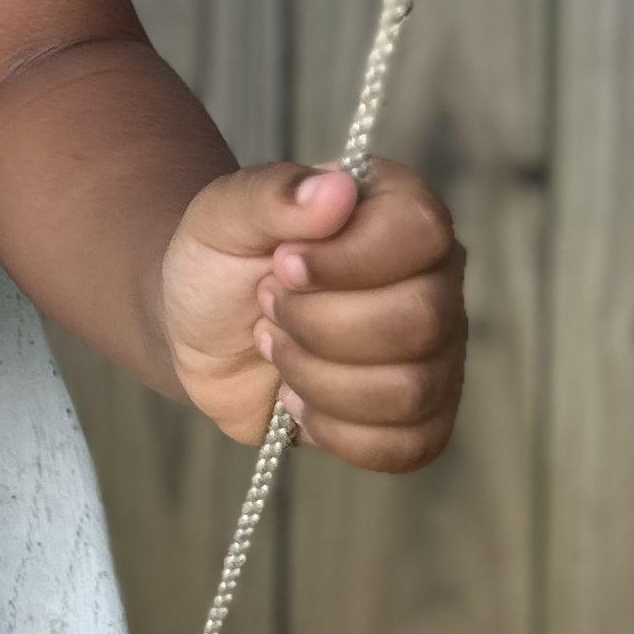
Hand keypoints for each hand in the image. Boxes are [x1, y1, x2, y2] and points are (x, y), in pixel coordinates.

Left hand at [158, 156, 466, 471]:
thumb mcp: (223, 213)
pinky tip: (295, 399)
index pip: (421, 230)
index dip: (350, 259)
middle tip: (268, 303)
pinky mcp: (421, 417)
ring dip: (316, 376)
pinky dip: (333, 428)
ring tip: (275, 345)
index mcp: (394, 209)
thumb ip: (272, 193)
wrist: (198, 328)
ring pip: (411, 389)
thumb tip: (337, 187)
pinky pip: (407, 446)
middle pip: (419, 320)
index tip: (283, 264)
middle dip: (318, 323)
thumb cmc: (219, 258)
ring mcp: (435, 351)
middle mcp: (432, 277)